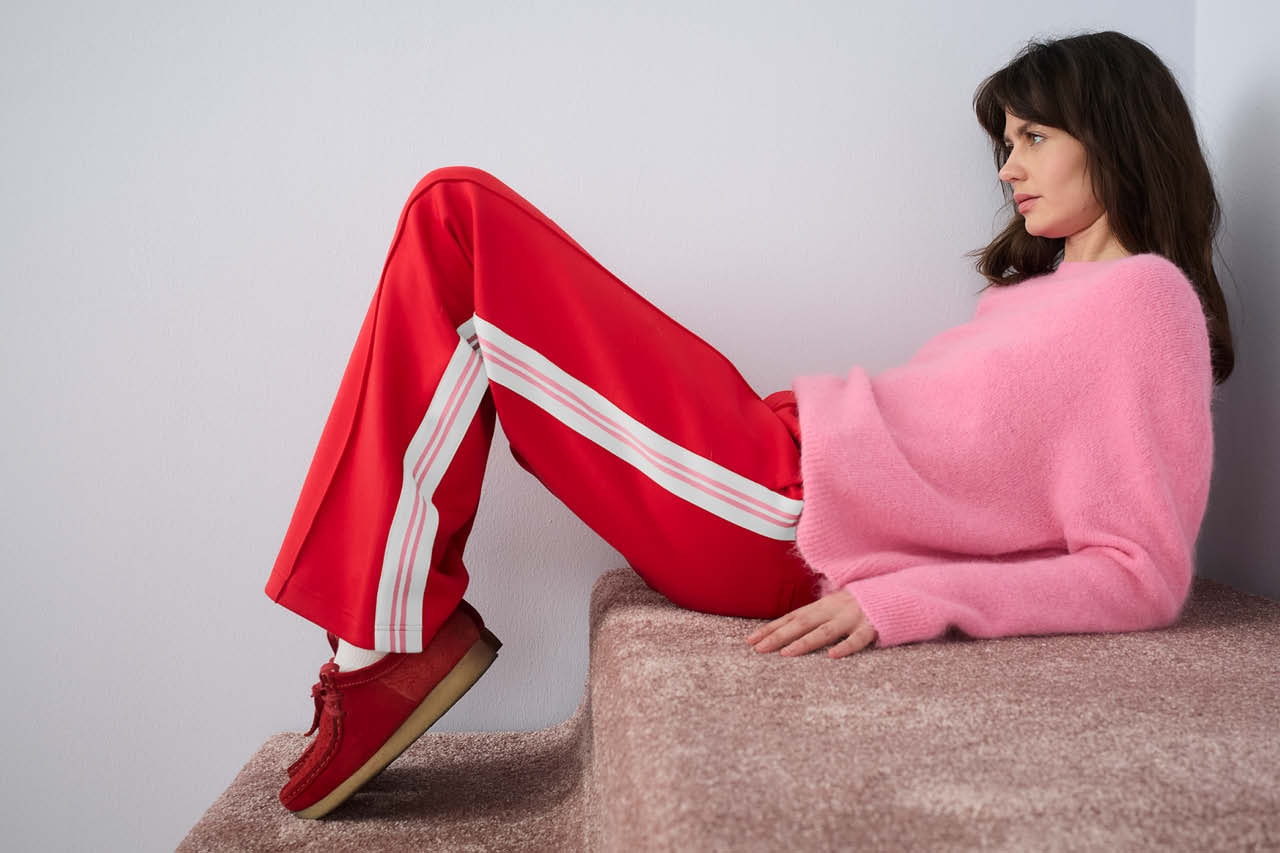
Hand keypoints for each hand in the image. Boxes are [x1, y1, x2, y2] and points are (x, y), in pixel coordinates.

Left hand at [746, 589, 876, 657]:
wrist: (896, 593)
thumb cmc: (862, 604)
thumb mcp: (836, 606)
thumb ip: (817, 616)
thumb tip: (790, 630)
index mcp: (823, 605)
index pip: (792, 617)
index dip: (771, 628)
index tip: (751, 641)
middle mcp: (834, 609)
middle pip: (801, 623)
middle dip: (778, 636)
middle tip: (758, 649)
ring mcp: (853, 617)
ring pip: (825, 631)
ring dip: (805, 642)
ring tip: (786, 654)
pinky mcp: (872, 626)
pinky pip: (858, 639)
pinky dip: (845, 647)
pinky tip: (832, 656)